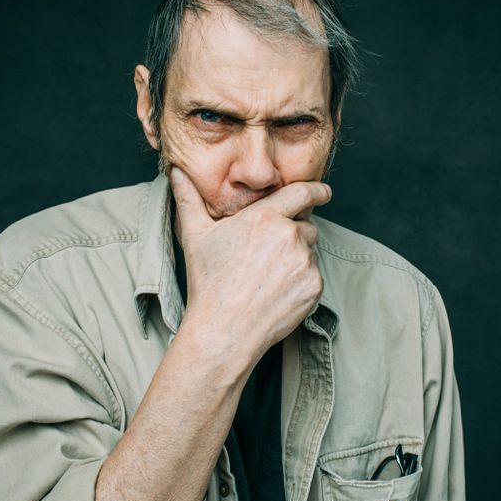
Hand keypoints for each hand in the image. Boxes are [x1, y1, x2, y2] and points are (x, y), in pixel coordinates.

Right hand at [169, 167, 331, 362]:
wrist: (224, 329)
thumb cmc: (208, 282)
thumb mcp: (196, 236)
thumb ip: (190, 199)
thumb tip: (176, 171)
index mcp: (264, 217)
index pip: (303, 193)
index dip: (317, 190)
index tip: (324, 192)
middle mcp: (289, 235)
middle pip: (307, 225)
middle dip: (295, 235)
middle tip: (269, 256)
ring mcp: (304, 262)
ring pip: (310, 252)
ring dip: (298, 258)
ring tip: (268, 277)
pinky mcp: (314, 286)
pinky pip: (314, 276)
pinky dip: (301, 281)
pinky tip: (276, 292)